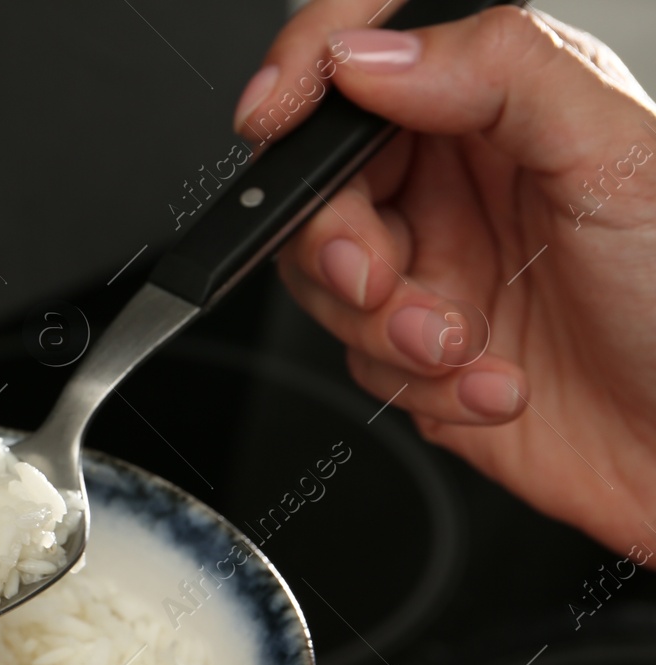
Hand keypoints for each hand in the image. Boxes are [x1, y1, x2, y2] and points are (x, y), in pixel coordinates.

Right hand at [255, 2, 655, 555]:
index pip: (366, 57)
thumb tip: (369, 55)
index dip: (304, 74)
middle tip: (380, 276)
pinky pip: (360, 364)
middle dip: (337, 241)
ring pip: (325, 282)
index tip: (273, 118)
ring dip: (386, 328)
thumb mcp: (615, 155)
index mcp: (500, 107)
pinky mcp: (421, 357)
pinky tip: (492, 384)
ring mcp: (436, 270)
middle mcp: (457, 183)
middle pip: (318, 184)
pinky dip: (420, 386)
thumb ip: (497, 73)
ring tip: (463, 344)